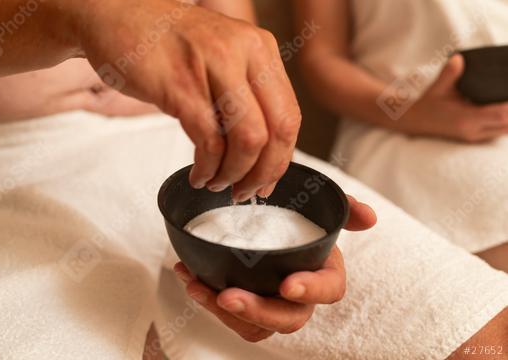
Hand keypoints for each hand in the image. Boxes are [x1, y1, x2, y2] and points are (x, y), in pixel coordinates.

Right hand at [69, 0, 299, 201]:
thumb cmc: (166, 45)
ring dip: (234, 174)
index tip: (266, 181)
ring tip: (217, 183)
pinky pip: (209, 141)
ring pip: (247, 139)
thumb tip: (261, 154)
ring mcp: (212, 66)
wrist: (114, 16)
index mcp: (260, 48)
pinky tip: (199, 175)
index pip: (289, 115)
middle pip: (276, 130)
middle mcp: (243, 52)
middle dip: (263, 172)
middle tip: (246, 192)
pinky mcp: (180, 84)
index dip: (281, 158)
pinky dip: (207, 168)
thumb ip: (245, 95)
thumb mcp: (221, 58)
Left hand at [173, 195, 375, 341]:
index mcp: (324, 275)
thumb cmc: (300, 222)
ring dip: (222, 311)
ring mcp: (272, 306)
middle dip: (257, 311)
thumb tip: (369, 217)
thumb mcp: (321, 208)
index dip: (311, 290)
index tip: (287, 283)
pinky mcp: (247, 309)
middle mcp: (300, 299)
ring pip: (254, 327)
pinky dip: (207, 298)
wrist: (272, 226)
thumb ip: (343, 208)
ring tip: (197, 285)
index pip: (328, 290)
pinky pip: (230, 317)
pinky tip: (189, 275)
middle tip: (228, 296)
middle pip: (287, 319)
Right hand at [404, 54, 507, 142]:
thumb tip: (458, 58)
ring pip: (505, 130)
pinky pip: (498, 132)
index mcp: (466, 119)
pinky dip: (506, 122)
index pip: (501, 114)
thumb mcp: (437, 88)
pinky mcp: (474, 137)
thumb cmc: (428, 104)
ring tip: (506, 100)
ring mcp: (474, 136)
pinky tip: (504, 110)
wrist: (415, 122)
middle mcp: (472, 131)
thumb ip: (449, 73)